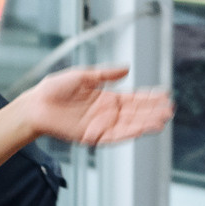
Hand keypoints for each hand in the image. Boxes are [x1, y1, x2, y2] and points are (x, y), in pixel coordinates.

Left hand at [17, 68, 173, 145]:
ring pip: (129, 125)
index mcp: (106, 98)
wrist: (35, 105)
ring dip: (146, 122)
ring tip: (163, 118)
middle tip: (170, 108)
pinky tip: (143, 128)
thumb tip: (127, 69)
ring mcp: (101, 125)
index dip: (149, 96)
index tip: (165, 94)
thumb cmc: (54, 89)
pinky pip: (116, 136)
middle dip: (152, 110)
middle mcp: (106, 113)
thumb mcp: (82, 75)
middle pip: (135, 112)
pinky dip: (130, 133)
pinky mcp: (93, 136)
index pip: (133, 98)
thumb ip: (104, 74)